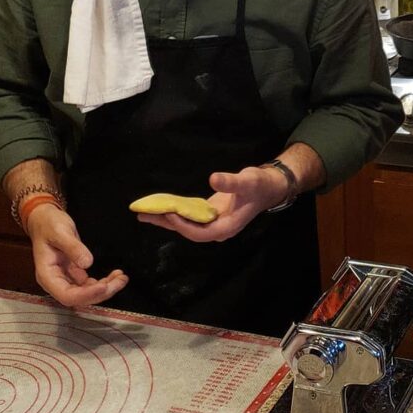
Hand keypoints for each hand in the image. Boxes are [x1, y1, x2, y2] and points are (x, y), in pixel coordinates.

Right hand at [26, 204, 128, 307]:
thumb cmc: (48, 225)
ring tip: (122, 278)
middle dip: (101, 292)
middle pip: (79, 297)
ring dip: (105, 288)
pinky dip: (103, 282)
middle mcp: (56, 281)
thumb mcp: (59, 232)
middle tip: (120, 281)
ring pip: (86, 292)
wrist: (45, 220)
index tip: (103, 287)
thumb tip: (87, 263)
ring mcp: (65, 278)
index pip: (66, 295)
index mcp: (47, 275)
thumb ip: (73, 247)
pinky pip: (89, 284)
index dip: (85, 295)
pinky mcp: (74, 273)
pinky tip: (115, 275)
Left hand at [134, 165, 286, 242]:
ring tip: (144, 213)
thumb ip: (230, 182)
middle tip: (144, 215)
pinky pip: (190, 216)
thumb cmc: (259, 184)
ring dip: (166, 219)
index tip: (168, 214)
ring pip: (186, 225)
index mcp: (227, 226)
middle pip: (188, 231)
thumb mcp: (247, 181)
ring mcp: (214, 222)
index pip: (200, 232)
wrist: (268, 186)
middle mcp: (218, 228)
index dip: (183, 225)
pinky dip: (176, 212)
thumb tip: (213, 179)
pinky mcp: (211, 215)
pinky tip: (162, 207)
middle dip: (167, 223)